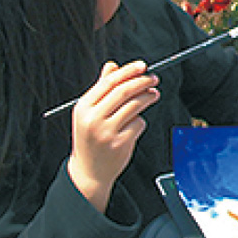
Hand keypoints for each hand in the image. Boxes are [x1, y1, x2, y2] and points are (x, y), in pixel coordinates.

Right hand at [67, 60, 159, 212]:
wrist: (88, 172)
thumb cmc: (90, 138)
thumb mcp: (89, 113)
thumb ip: (101, 88)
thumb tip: (112, 65)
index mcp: (83, 107)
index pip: (109, 82)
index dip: (128, 71)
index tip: (143, 66)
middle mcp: (93, 119)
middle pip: (124, 92)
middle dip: (142, 82)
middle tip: (154, 79)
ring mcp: (106, 132)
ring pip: (135, 106)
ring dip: (148, 97)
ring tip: (153, 95)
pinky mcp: (120, 143)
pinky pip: (138, 124)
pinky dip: (141, 121)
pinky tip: (135, 125)